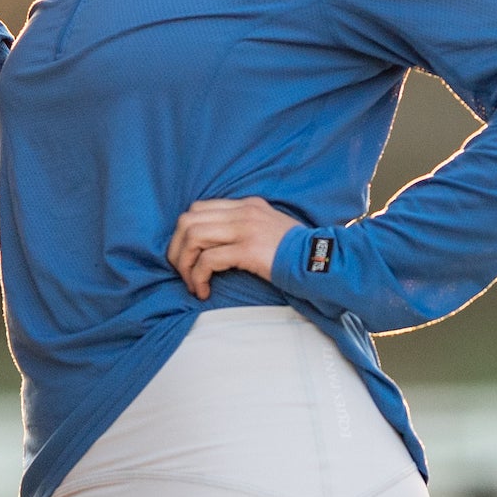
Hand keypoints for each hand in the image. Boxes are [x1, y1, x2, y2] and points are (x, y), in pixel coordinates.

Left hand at [166, 197, 299, 299]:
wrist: (320, 260)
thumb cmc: (295, 253)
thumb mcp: (268, 229)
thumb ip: (244, 228)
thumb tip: (214, 245)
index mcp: (246, 205)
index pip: (198, 208)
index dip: (184, 233)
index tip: (187, 257)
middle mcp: (243, 212)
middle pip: (188, 220)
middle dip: (177, 249)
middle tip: (182, 272)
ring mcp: (245, 229)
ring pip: (193, 237)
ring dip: (185, 264)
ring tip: (192, 284)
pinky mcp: (248, 249)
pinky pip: (208, 260)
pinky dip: (198, 277)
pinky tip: (203, 290)